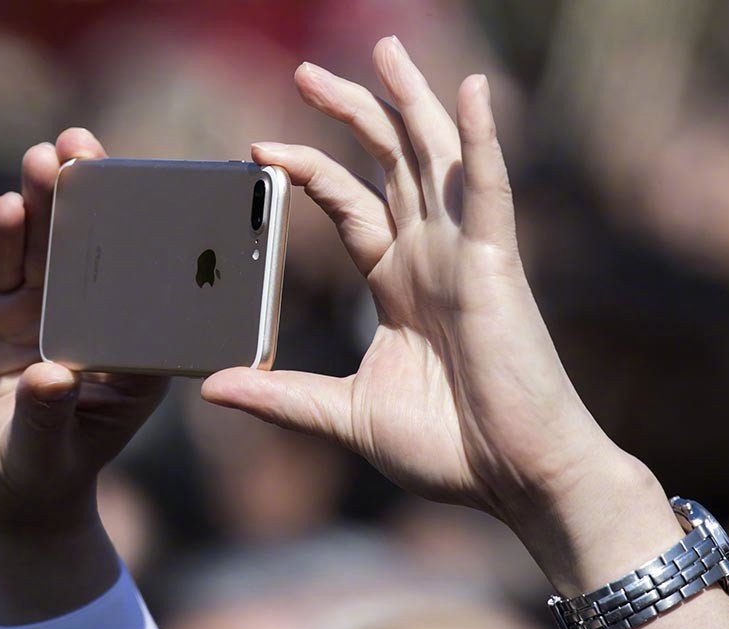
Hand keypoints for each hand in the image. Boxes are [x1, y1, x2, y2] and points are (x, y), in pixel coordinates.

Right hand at [0, 129, 165, 621]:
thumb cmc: (41, 473)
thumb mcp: (47, 453)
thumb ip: (48, 417)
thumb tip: (49, 377)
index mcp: (131, 349)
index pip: (146, 283)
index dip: (146, 236)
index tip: (152, 193)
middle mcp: (93, 318)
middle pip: (95, 247)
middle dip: (90, 196)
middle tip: (84, 146)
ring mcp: (44, 308)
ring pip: (47, 245)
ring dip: (45, 201)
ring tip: (44, 159)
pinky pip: (3, 267)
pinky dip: (4, 237)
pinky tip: (9, 206)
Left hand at [202, 38, 678, 593]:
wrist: (516, 478)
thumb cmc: (447, 450)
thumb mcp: (346, 417)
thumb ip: (283, 399)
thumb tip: (212, 387)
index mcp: (397, 286)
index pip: (349, 207)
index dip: (309, 171)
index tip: (258, 149)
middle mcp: (430, 259)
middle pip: (389, 164)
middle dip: (353, 113)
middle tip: (307, 72)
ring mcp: (465, 256)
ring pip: (435, 158)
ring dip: (410, 102)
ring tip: (383, 49)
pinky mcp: (496, 266)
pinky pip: (488, 189)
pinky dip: (480, 140)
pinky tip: (470, 91)